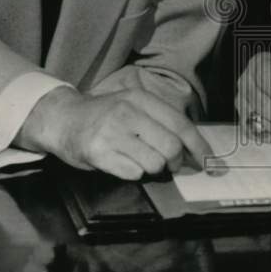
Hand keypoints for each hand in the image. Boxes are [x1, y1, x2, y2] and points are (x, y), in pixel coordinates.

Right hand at [16, 86, 217, 179]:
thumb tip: (192, 147)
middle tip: (170, 165)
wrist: (62, 119)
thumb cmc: (104, 116)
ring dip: (153, 168)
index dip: (198, 145)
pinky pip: (133, 173)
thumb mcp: (132, 105)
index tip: (208, 161)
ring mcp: (112, 132)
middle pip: (171, 146)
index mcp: (141, 98)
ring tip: (141, 160)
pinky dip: (133, 173)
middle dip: (176, 161)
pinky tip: (122, 163)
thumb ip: (159, 121)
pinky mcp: (98, 152)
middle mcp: (127, 112)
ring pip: (154, 163)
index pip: (180, 124)